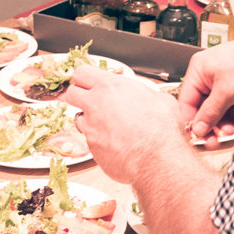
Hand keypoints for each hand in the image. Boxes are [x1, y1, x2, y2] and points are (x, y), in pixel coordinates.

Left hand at [66, 67, 182, 182]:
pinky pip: (89, 140)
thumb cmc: (162, 130)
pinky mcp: (91, 147)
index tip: (89, 83)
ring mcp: (90, 127)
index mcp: (111, 87)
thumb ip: (143, 93)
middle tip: (91, 101)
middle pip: (71, 93)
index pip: (82, 73)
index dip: (85, 79)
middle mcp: (96, 105)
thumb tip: (144, 95)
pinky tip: (115, 143)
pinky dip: (99, 140)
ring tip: (108, 125)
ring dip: (89, 120)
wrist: (157, 160)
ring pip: (78, 118)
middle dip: (79, 96)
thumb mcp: (159, 99)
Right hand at [177, 39, 233, 142]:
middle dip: (208, 124)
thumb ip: (210, 112)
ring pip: (216, 108)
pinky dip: (231, 116)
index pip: (187, 100)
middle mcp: (208, 75)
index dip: (191, 120)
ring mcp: (223, 81)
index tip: (198, 136)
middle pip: (201, 106)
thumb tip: (198, 128)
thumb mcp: (226, 91)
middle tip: (212, 141)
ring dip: (220, 123)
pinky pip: (228, 105)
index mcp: (199, 70)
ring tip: (226, 133)